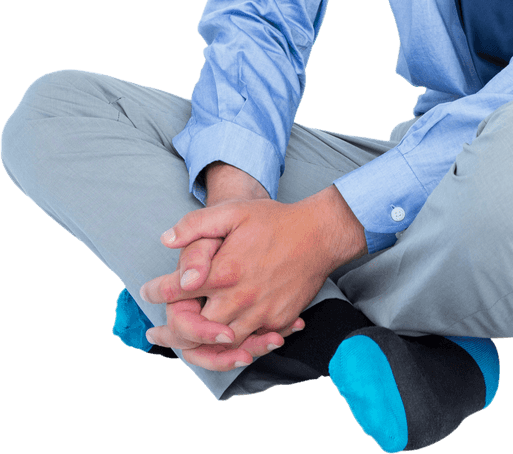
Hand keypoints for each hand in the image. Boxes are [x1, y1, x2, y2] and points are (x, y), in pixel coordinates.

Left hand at [145, 232, 304, 370]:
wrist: (319, 234)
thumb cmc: (274, 221)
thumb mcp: (233, 212)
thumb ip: (197, 225)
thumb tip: (166, 240)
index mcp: (225, 271)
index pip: (179, 290)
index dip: (157, 292)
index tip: (147, 291)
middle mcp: (240, 297)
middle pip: (196, 328)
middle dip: (173, 330)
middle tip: (156, 331)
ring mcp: (261, 312)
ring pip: (222, 343)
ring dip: (201, 346)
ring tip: (183, 345)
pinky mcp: (279, 321)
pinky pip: (252, 343)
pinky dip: (235, 347)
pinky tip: (224, 344)